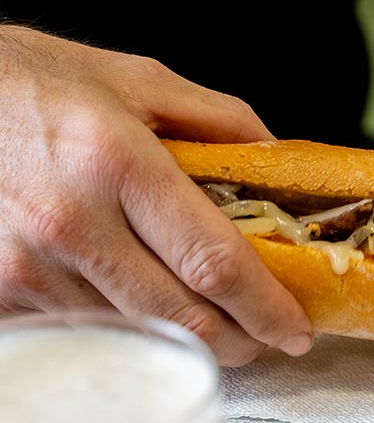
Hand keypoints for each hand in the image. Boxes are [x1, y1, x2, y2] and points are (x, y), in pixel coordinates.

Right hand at [0, 26, 312, 365]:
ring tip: (212, 322)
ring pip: (137, 334)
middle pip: (182, 318)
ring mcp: (28, 267)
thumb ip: (220, 122)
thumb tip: (278, 163)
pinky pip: (87, 332)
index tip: (295, 330)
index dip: (266, 308)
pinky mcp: (0, 292)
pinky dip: (130, 331)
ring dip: (187, 341)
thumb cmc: (36, 84)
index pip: (215, 262)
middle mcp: (71, 224)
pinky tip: (146, 311)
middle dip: (240, 342)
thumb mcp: (138, 80)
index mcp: (119, 165)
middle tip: (264, 339)